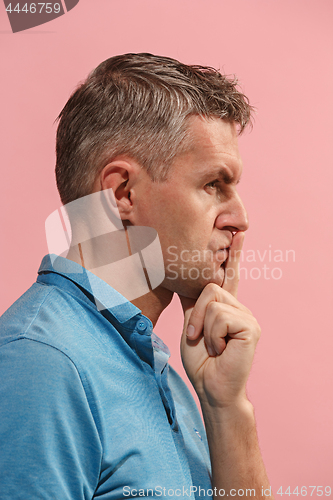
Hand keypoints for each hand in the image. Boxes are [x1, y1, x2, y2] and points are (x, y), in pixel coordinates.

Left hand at [179, 232, 260, 408]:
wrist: (210, 387)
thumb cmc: (201, 360)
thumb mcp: (192, 325)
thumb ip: (192, 303)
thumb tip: (183, 278)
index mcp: (227, 307)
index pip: (231, 275)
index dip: (235, 254)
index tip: (238, 232)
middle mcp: (239, 307)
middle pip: (209, 287)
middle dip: (195, 315)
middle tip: (198, 338)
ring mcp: (247, 316)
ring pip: (212, 301)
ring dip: (202, 328)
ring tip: (212, 346)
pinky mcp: (250, 326)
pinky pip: (219, 315)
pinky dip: (211, 335)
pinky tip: (221, 349)